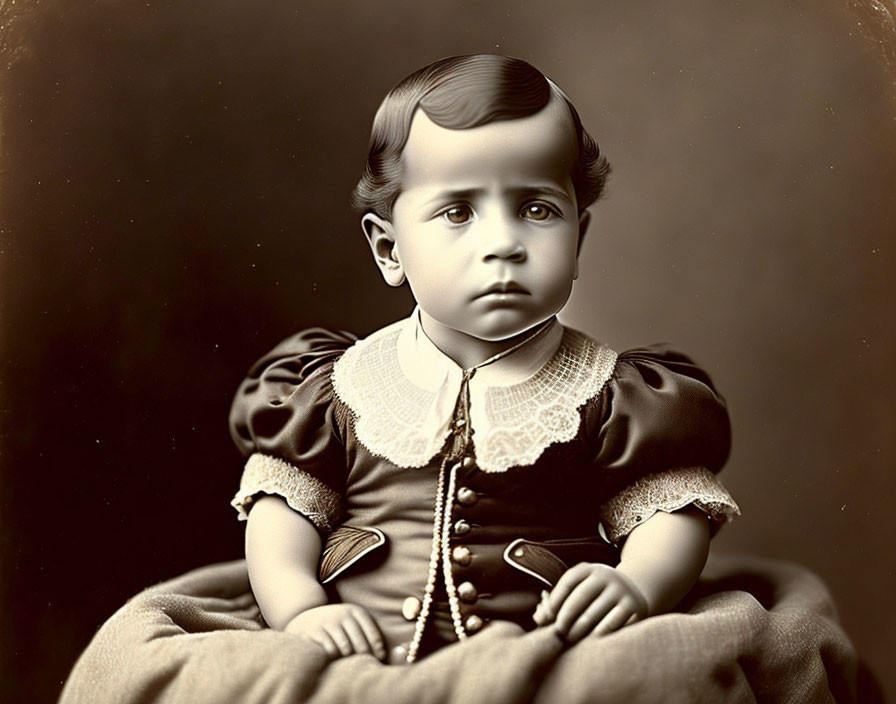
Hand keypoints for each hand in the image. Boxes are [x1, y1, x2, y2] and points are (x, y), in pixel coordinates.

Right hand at [285, 603, 385, 660]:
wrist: (304, 616)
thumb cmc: (336, 625)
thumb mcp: (351, 621)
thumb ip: (367, 633)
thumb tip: (384, 655)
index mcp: (356, 612)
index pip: (373, 635)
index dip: (377, 650)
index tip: (378, 659)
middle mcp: (344, 615)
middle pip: (361, 645)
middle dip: (363, 657)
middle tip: (362, 663)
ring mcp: (329, 622)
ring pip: (346, 649)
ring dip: (347, 658)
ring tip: (347, 659)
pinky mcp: (317, 631)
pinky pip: (330, 651)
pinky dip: (333, 657)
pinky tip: (333, 656)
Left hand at [533, 562, 647, 643]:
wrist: (634, 591)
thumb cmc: (596, 595)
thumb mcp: (580, 590)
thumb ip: (558, 602)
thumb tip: (538, 618)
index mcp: (589, 569)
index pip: (568, 583)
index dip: (555, 601)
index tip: (546, 618)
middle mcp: (606, 576)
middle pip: (579, 597)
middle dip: (565, 617)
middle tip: (558, 632)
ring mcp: (621, 591)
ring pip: (594, 613)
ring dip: (579, 629)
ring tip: (570, 639)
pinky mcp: (634, 607)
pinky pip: (613, 623)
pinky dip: (599, 634)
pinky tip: (591, 641)